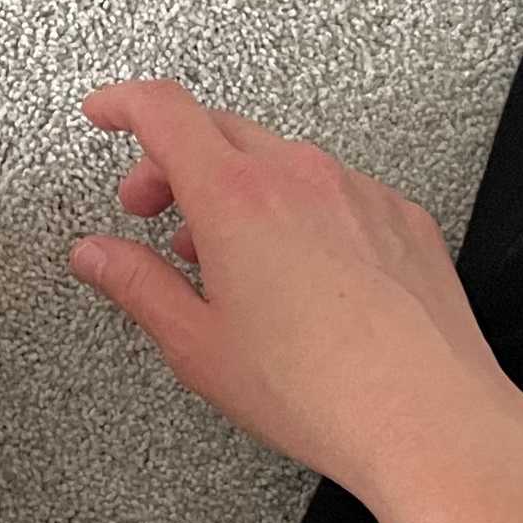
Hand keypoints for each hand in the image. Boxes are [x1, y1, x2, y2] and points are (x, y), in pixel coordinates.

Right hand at [70, 80, 522, 508]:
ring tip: (225, 255)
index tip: (106, 112)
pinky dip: (299, 210)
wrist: (426, 418)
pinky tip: (297, 271)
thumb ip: (135, 284)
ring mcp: (358, 192)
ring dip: (237, 188)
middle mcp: (301, 178)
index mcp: (237, 199)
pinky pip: (335, 190)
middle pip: (219, 130)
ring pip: (279, 160)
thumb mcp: (196, 344)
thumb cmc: (319, 391)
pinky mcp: (400, 217)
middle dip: (171, 161)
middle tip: (149, 209)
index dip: (123, 104)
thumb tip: (96, 255)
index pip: (164, 112)